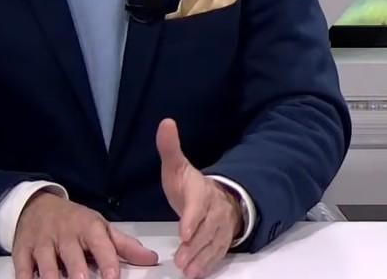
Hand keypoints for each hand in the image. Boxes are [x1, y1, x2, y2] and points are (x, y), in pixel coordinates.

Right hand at [12, 191, 157, 278]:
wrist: (37, 205)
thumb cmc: (75, 221)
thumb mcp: (101, 228)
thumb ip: (125, 246)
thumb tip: (151, 259)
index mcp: (89, 227)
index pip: (101, 245)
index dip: (108, 262)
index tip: (113, 278)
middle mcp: (66, 234)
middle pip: (72, 256)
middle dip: (78, 272)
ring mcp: (42, 242)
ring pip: (46, 263)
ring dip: (52, 277)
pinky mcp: (22, 250)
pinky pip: (23, 267)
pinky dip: (26, 278)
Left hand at [157, 118, 243, 278]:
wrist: (219, 196)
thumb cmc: (191, 185)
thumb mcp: (178, 166)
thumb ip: (170, 148)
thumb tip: (165, 122)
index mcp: (202, 191)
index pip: (197, 205)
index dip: (191, 219)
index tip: (182, 233)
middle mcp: (215, 210)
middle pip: (206, 228)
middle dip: (195, 244)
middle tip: (181, 259)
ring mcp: (220, 227)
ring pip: (213, 242)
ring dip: (201, 257)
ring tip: (188, 271)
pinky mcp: (222, 240)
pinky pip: (218, 252)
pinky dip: (209, 263)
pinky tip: (197, 273)